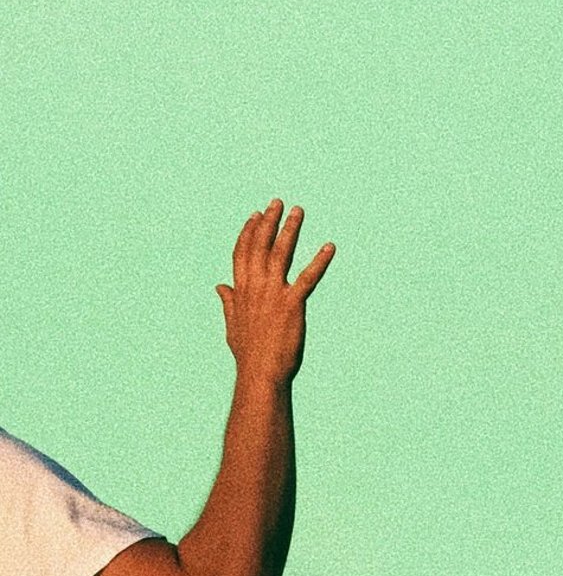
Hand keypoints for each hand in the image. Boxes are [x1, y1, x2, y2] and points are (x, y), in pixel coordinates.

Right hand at [216, 201, 334, 385]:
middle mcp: (254, 287)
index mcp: (241, 290)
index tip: (256, 214)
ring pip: (281, 254)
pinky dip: (319, 261)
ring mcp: (273, 294)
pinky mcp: (292, 304)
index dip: (249, 232)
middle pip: (260, 246)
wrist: (261, 374)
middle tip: (278, 202)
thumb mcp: (232, 324)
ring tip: (299, 211)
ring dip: (290, 230)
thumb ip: (228, 302)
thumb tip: (219, 286)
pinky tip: (329, 247)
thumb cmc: (249, 353)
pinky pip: (308, 278)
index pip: (242, 253)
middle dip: (269, 222)